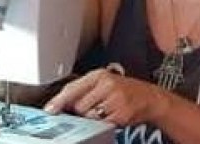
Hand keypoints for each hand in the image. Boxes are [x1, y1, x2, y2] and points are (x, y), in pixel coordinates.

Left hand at [43, 69, 170, 126]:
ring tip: (104, 110)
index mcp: (99, 75)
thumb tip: (60, 103)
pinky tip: (111, 115)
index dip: (59, 100)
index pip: (73, 88)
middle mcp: (107, 85)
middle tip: (93, 107)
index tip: (50, 109)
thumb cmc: (123, 90)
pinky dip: (103, 123)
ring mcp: (114, 100)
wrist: (150, 98)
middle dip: (81, 110)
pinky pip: (101, 124)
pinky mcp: (121, 114)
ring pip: (89, 116)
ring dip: (92, 118)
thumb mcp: (104, 82)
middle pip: (78, 105)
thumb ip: (83, 89)